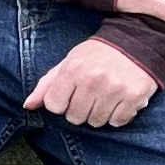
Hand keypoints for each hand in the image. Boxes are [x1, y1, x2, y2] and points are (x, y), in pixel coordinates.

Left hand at [24, 38, 157, 127]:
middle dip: (80, 110)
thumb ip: (47, 84)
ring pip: (96, 122)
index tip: (69, 95)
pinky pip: (117, 122)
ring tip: (104, 96)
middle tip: (89, 95)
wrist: (136, 42)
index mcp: (72, 69)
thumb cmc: (97, 54)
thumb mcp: (69, 61)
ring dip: (99, 114)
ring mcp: (114, 89)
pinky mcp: (133, 98)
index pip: (54, 105)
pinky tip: (118, 100)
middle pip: (75, 117)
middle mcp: (92, 79)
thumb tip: (28, 105)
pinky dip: (117, 115)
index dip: (61, 103)